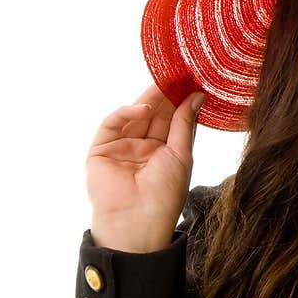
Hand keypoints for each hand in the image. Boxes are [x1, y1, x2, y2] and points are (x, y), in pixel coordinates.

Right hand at [86, 83, 204, 252]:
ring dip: (149, 98)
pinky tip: (143, 108)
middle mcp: (142, 148)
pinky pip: (112, 125)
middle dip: (166, 95)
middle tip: (178, 74)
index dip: (180, 100)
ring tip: (165, 83)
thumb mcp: (181, 155)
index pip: (172, 119)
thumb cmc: (165, 194)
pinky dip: (126, 113)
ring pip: (134, 116)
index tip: (192, 80)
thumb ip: (185, 124)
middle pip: (154, 114)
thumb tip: (197, 96)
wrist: (138, 222)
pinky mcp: (100, 151)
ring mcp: (121, 148)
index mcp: (164, 152)